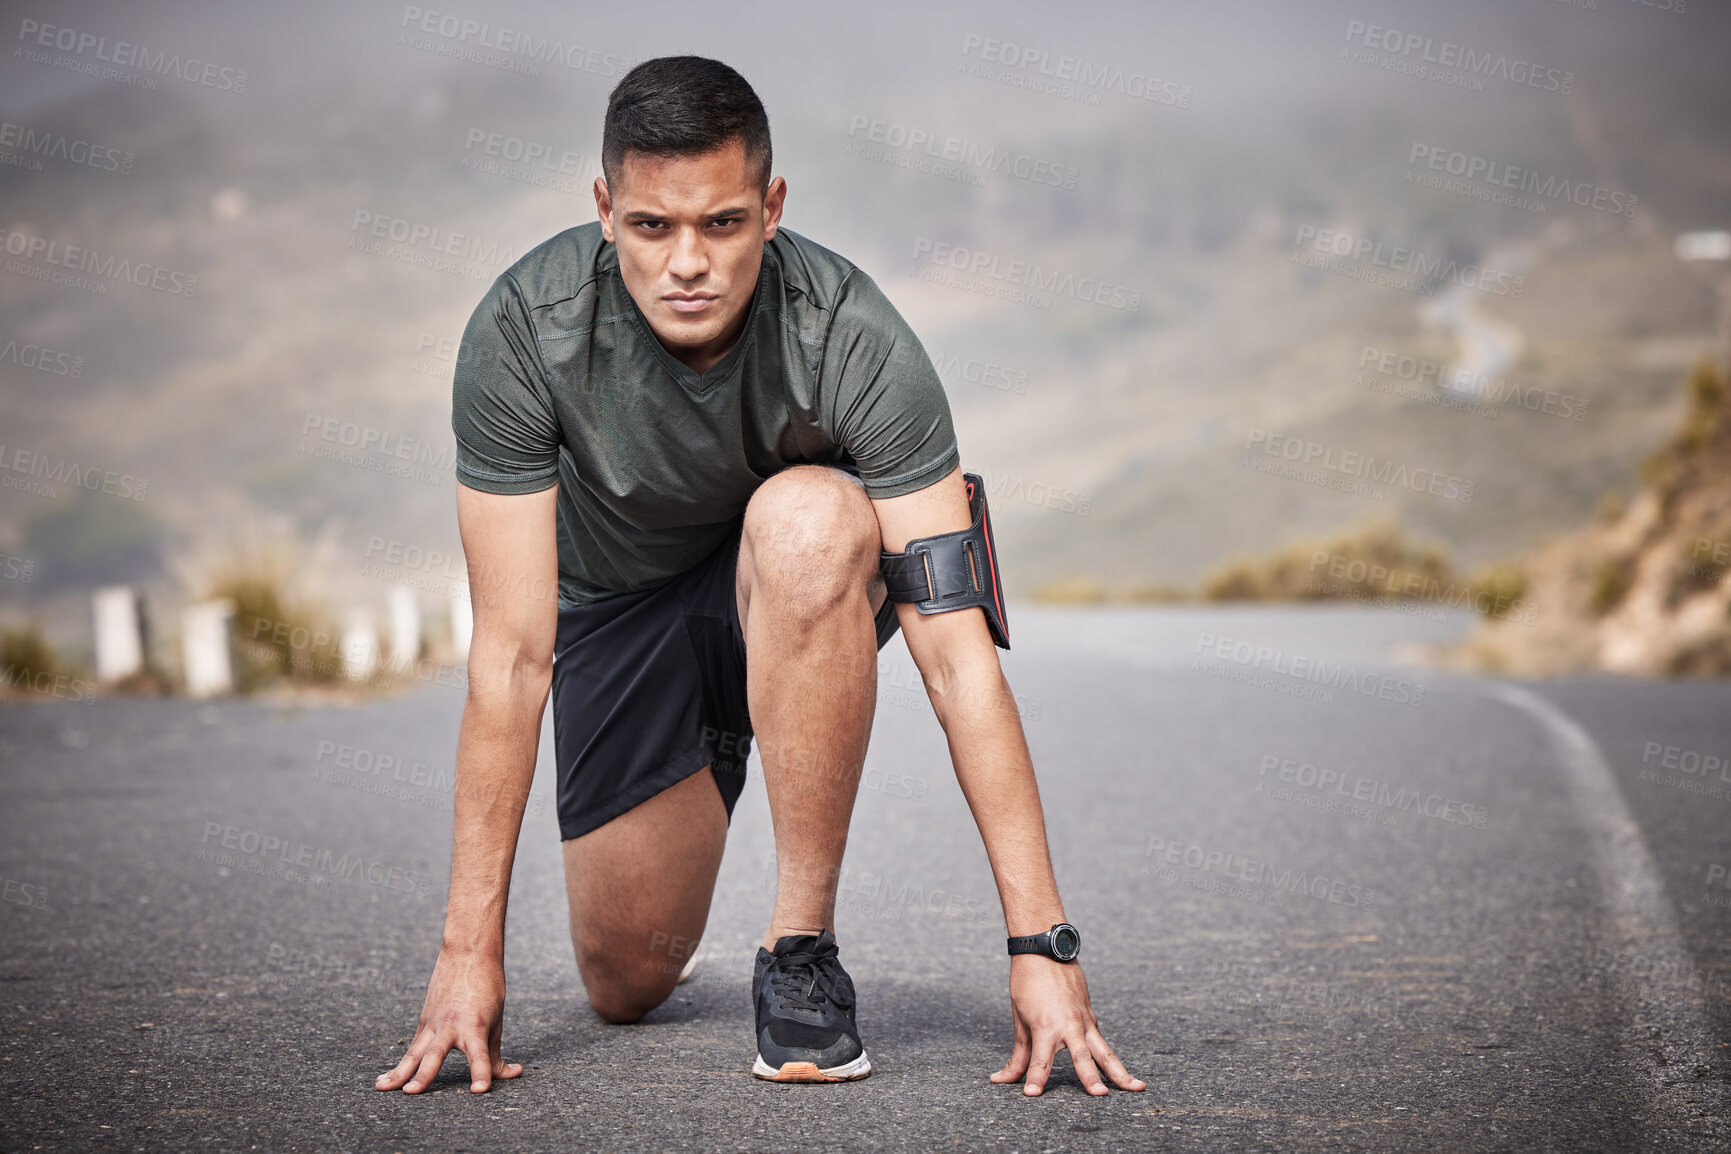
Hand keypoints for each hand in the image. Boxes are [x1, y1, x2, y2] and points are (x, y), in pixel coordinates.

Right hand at [375, 948, 522, 1093]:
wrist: (468, 953)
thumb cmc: (488, 987)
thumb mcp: (497, 1021)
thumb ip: (496, 1053)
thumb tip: (510, 1075)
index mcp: (475, 1026)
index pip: (480, 1056)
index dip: (481, 1074)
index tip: (480, 1091)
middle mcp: (451, 1026)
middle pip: (436, 1054)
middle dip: (424, 1075)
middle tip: (412, 1092)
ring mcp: (434, 1023)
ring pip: (414, 1051)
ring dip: (398, 1072)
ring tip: (382, 1087)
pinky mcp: (424, 1021)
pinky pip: (413, 1046)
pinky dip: (401, 1063)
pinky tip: (387, 1079)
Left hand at [989, 955, 1145, 1096]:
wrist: (1045, 950)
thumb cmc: (1027, 983)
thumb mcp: (1019, 1019)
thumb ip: (1017, 1055)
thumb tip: (1001, 1079)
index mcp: (1045, 1026)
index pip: (1040, 1060)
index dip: (1035, 1079)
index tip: (1031, 1095)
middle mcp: (1068, 1025)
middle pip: (1082, 1057)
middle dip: (1091, 1078)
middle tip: (1100, 1095)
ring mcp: (1084, 1021)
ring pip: (1105, 1051)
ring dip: (1120, 1072)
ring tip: (1137, 1088)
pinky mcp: (1091, 1017)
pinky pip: (1102, 1042)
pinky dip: (1111, 1059)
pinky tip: (1122, 1075)